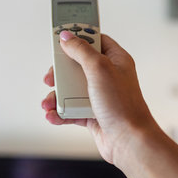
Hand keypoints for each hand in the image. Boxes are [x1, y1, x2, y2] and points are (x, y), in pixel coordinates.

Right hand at [42, 31, 153, 164]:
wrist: (129, 141)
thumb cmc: (122, 106)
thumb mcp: (99, 69)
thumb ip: (81, 50)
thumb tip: (67, 36)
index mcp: (115, 60)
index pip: (95, 40)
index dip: (78, 36)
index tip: (61, 36)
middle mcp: (107, 75)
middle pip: (76, 64)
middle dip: (60, 72)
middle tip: (50, 76)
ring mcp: (99, 95)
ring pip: (70, 88)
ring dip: (56, 95)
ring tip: (49, 102)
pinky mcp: (92, 112)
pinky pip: (70, 108)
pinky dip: (60, 112)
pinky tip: (54, 115)